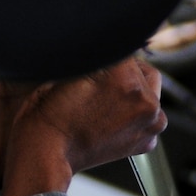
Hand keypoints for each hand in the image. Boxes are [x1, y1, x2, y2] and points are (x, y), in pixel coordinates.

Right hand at [1, 56, 166, 195]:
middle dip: (124, 72)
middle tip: (97, 85)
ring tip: (103, 102)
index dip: (108, 53)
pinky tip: (111, 117)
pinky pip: (146, 115)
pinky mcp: (147, 140)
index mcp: (127, 78)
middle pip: (142, 69)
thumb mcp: (71, 67)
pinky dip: (134, 113)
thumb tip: (114, 43)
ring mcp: (149, 124)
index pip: (127, 48)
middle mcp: (146, 102)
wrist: (46, 152)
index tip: (96, 63)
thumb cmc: (50, 114)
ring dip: (132, 91)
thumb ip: (101, 53)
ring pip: (148, 91)